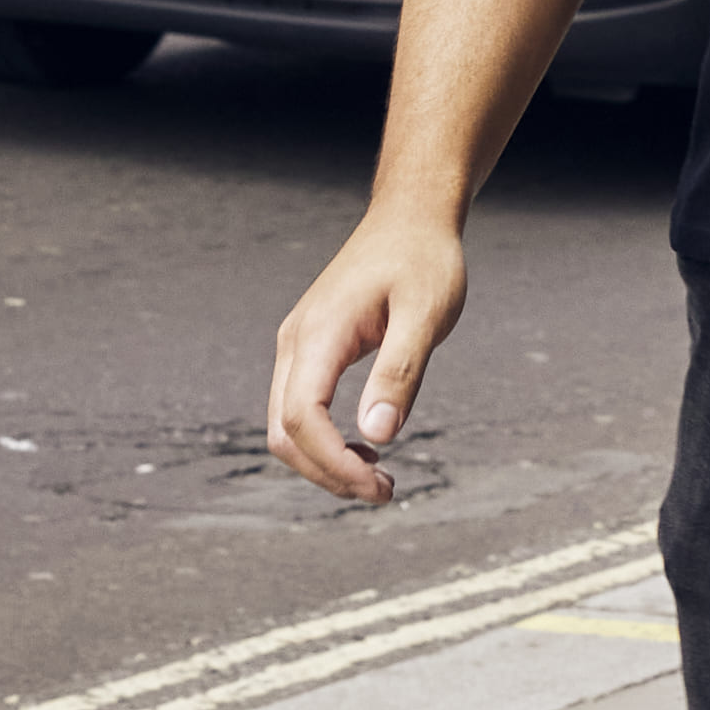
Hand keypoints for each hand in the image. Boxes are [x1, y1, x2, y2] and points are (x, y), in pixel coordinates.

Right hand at [262, 207, 464, 501]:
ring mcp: (298, 346)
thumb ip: (400, 372)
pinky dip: (325, 440)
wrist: (410, 217)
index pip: (301, 418)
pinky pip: (300, 407)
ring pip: (286, 426)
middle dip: (327, 473)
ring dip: (325, 462)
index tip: (379, 485)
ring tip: (379, 478)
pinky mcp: (311, 350)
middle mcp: (296, 342)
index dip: (333, 462)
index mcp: (320, 333)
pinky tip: (368, 445)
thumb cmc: (424, 259)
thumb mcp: (426, 314)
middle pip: (284, 432)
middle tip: (385, 492)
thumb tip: (378, 435)